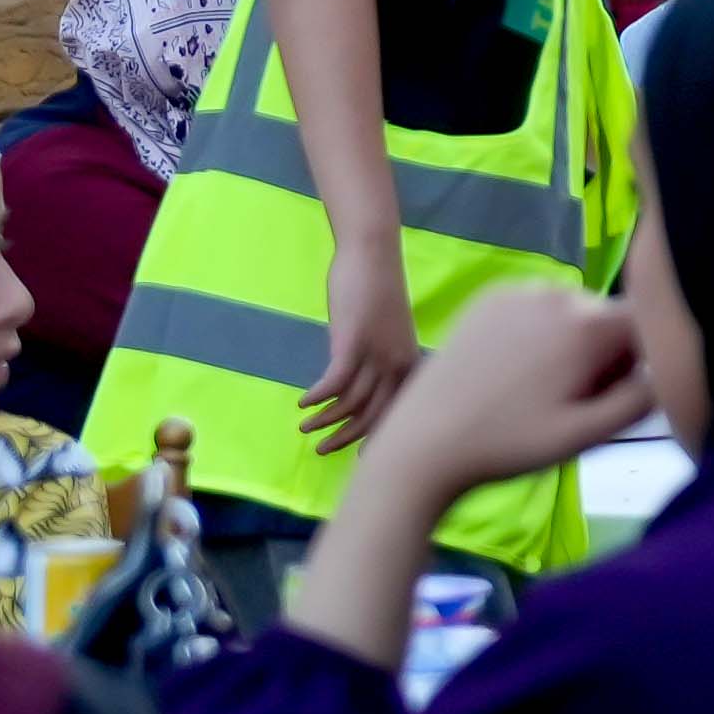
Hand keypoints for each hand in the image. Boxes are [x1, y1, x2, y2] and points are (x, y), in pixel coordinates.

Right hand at [299, 220, 425, 451]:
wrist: (372, 256)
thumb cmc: (378, 294)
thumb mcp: (386, 334)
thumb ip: (379, 363)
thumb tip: (360, 390)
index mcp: (412, 364)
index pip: (399, 414)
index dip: (378, 439)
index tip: (360, 458)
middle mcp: (400, 364)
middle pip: (375, 416)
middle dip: (346, 438)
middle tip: (321, 452)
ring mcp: (378, 354)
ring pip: (352, 403)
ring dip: (325, 420)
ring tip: (304, 428)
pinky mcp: (354, 342)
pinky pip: (334, 382)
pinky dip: (317, 398)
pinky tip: (301, 403)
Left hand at [361, 285, 654, 505]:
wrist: (422, 444)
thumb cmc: (509, 445)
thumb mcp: (586, 435)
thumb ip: (642, 400)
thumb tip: (667, 371)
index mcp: (588, 325)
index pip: (651, 325)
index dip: (645, 361)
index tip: (614, 394)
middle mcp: (559, 293)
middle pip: (611, 319)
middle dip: (607, 353)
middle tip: (574, 400)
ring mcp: (520, 290)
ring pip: (576, 312)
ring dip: (574, 341)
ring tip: (540, 387)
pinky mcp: (489, 296)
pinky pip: (539, 307)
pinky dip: (540, 331)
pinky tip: (513, 370)